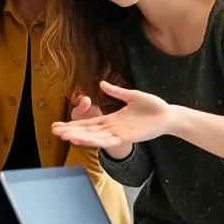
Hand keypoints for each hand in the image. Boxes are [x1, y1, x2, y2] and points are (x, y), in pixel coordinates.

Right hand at [51, 80, 171, 148]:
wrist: (168, 115)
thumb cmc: (153, 106)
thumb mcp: (132, 95)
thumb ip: (116, 91)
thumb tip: (101, 83)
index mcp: (112, 119)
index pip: (89, 123)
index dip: (74, 124)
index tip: (59, 125)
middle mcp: (112, 128)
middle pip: (88, 131)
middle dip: (71, 131)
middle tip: (55, 131)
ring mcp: (119, 134)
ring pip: (95, 137)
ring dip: (80, 137)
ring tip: (66, 136)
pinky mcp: (128, 137)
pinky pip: (109, 140)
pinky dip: (97, 140)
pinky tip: (85, 139)